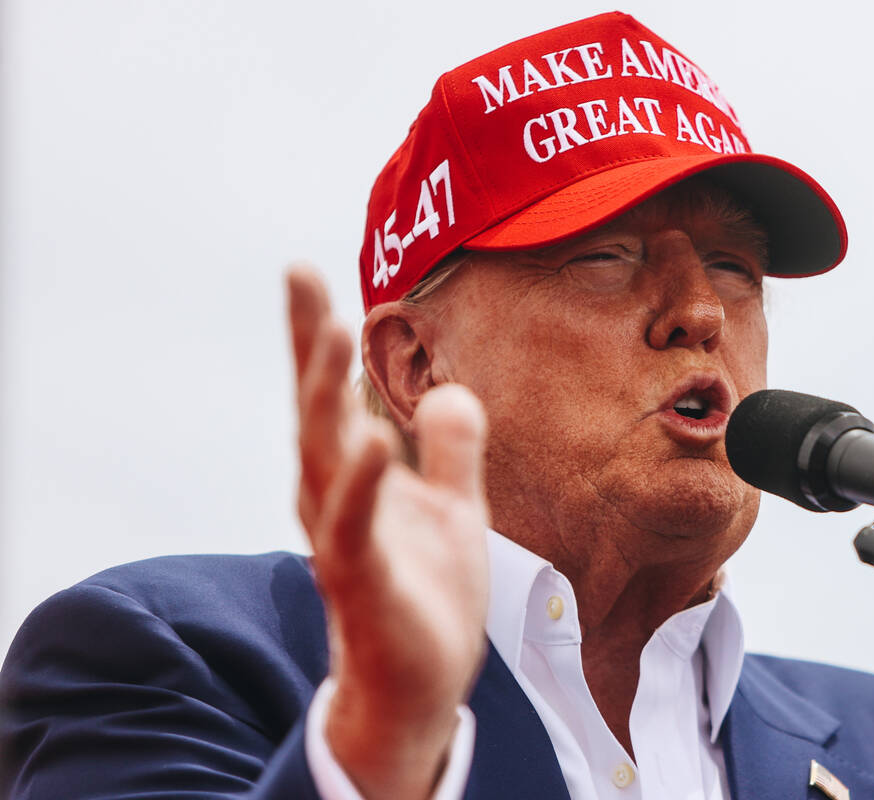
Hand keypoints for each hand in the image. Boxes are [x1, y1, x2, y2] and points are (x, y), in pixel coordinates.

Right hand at [287, 266, 488, 799]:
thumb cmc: (428, 593)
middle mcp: (335, 499)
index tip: (303, 271)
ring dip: (321, 394)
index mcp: (354, 476)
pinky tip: (371, 443)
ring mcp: (343, 538)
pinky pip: (354, 528)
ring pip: (323, 457)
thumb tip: (449, 390)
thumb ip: (449, 450)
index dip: (313, 336)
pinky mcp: (362, 581)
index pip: (330, 395)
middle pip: (314, 410)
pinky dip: (361, 486)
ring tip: (326, 329)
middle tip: (300, 275)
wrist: (422, 683)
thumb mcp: (453, 507)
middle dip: (305, 344)